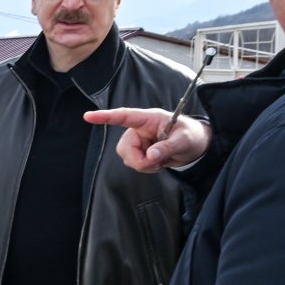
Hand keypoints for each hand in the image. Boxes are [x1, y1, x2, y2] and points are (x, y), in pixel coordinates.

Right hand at [84, 108, 210, 171]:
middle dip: (138, 160)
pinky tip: (157, 163)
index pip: (123, 116)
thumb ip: (166, 147)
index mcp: (148, 119)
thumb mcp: (183, 140)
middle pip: (124, 147)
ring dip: (143, 165)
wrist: (196, 146)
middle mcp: (139, 129)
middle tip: (156, 163)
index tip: (88, 116)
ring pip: (127, 158)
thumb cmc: (191, 135)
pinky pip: (134, 164)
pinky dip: (145, 168)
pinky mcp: (140, 152)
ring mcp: (138, 142)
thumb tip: (150, 157)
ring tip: (160, 161)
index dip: (105, 117)